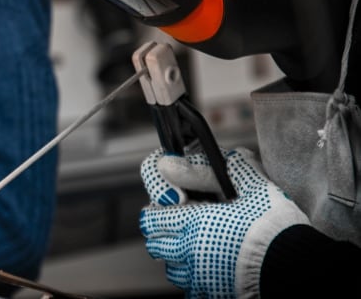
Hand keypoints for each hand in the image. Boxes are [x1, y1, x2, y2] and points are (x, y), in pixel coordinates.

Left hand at [139, 147, 308, 297]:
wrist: (296, 265)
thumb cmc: (276, 224)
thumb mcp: (251, 186)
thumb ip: (212, 170)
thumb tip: (171, 162)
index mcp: (195, 223)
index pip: (151, 218)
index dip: (156, 210)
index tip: (170, 206)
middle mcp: (190, 251)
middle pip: (155, 244)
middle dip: (162, 232)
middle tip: (180, 224)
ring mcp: (199, 276)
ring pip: (169, 267)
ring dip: (176, 256)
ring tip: (196, 245)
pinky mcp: (211, 292)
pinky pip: (189, 287)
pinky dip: (192, 277)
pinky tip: (209, 265)